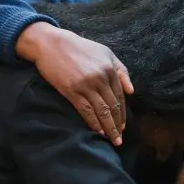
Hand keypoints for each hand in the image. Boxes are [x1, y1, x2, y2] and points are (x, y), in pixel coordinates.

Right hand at [16, 22, 133, 145]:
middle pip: (112, 106)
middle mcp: (100, 78)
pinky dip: (94, 123)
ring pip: (102, 111)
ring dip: (109, 128)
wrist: (51, 44)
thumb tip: (131, 91)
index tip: (123, 126)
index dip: (122, 114)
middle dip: (117, 125)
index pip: (120, 97)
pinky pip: (86, 111)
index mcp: (110, 69)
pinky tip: (98, 132)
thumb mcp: (105, 53)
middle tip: (119, 139)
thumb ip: (122, 70)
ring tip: (113, 140)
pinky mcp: (71, 91)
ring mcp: (86, 85)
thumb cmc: (80, 48)